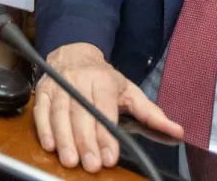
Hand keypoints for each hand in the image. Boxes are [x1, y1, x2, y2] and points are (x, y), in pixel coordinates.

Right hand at [33, 43, 182, 173]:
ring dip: (64, 138)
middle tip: (91, 165)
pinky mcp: (42, 91)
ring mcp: (58, 85)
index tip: (109, 156)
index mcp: (102, 80)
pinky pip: (40, 110)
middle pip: (81, 113)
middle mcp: (78, 81)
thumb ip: (151, 113)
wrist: (74, 53)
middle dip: (86, 141)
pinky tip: (50, 146)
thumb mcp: (129, 90)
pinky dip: (44, 128)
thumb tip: (176, 131)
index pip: (104, 108)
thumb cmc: (103, 78)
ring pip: (59, 113)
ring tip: (70, 160)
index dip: (106, 134)